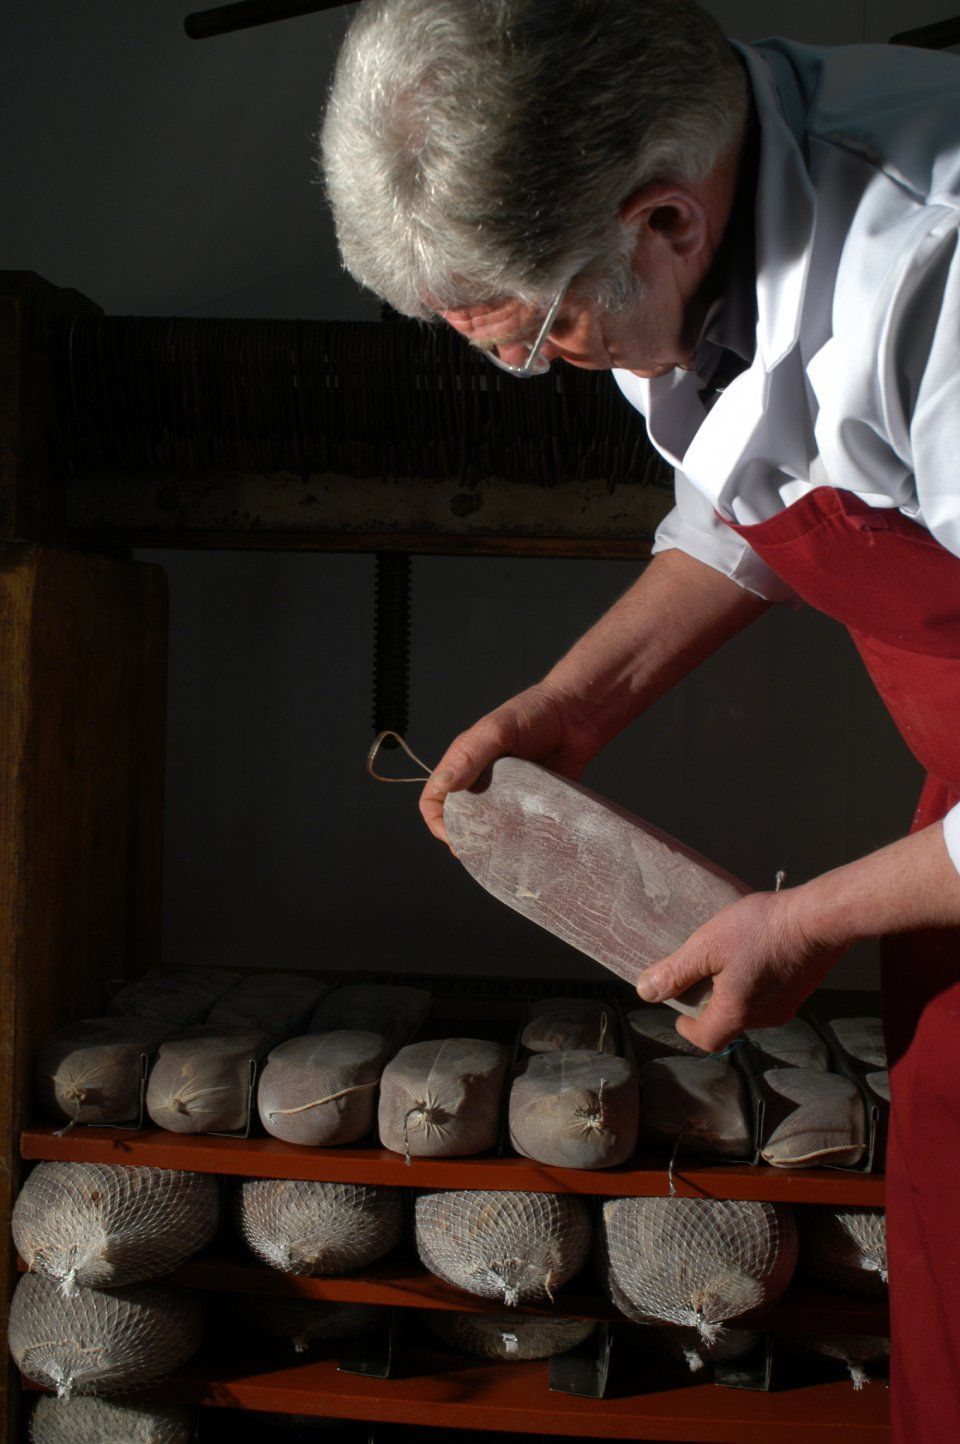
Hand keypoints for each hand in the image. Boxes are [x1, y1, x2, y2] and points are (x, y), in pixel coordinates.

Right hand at [419, 680, 605, 845]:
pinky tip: (528, 844)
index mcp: (464, 762)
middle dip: (465, 837)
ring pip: (490, 827)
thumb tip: (444, 785)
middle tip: (481, 850)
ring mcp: (507, 794)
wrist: (579, 714)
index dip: (438, 821)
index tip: (454, 838)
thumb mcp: (497, 730)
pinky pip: (520, 826)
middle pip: (460, 819)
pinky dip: (520, 838)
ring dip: (493, 842)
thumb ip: (470, 757)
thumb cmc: (534, 712)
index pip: (435, 799)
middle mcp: (482, 781)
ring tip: (504, 851)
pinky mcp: (532, 803)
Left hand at [635, 889, 844, 1051]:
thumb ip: (676, 971)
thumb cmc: (761, 930)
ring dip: (733, 992)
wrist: (819, 920)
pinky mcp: (802, 990)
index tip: (679, 1014)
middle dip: (709, 1005)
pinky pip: (770, 995)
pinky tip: (753, 954)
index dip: (688, 1029)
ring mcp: (787, 1005)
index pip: (706, 1039)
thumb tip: (647, 992)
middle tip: (699, 978)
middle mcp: (763, 1018)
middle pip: (728, 1023)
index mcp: (736, 1013)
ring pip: (750, 1009)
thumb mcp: (708, 945)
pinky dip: (754, 982)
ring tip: (725, 960)